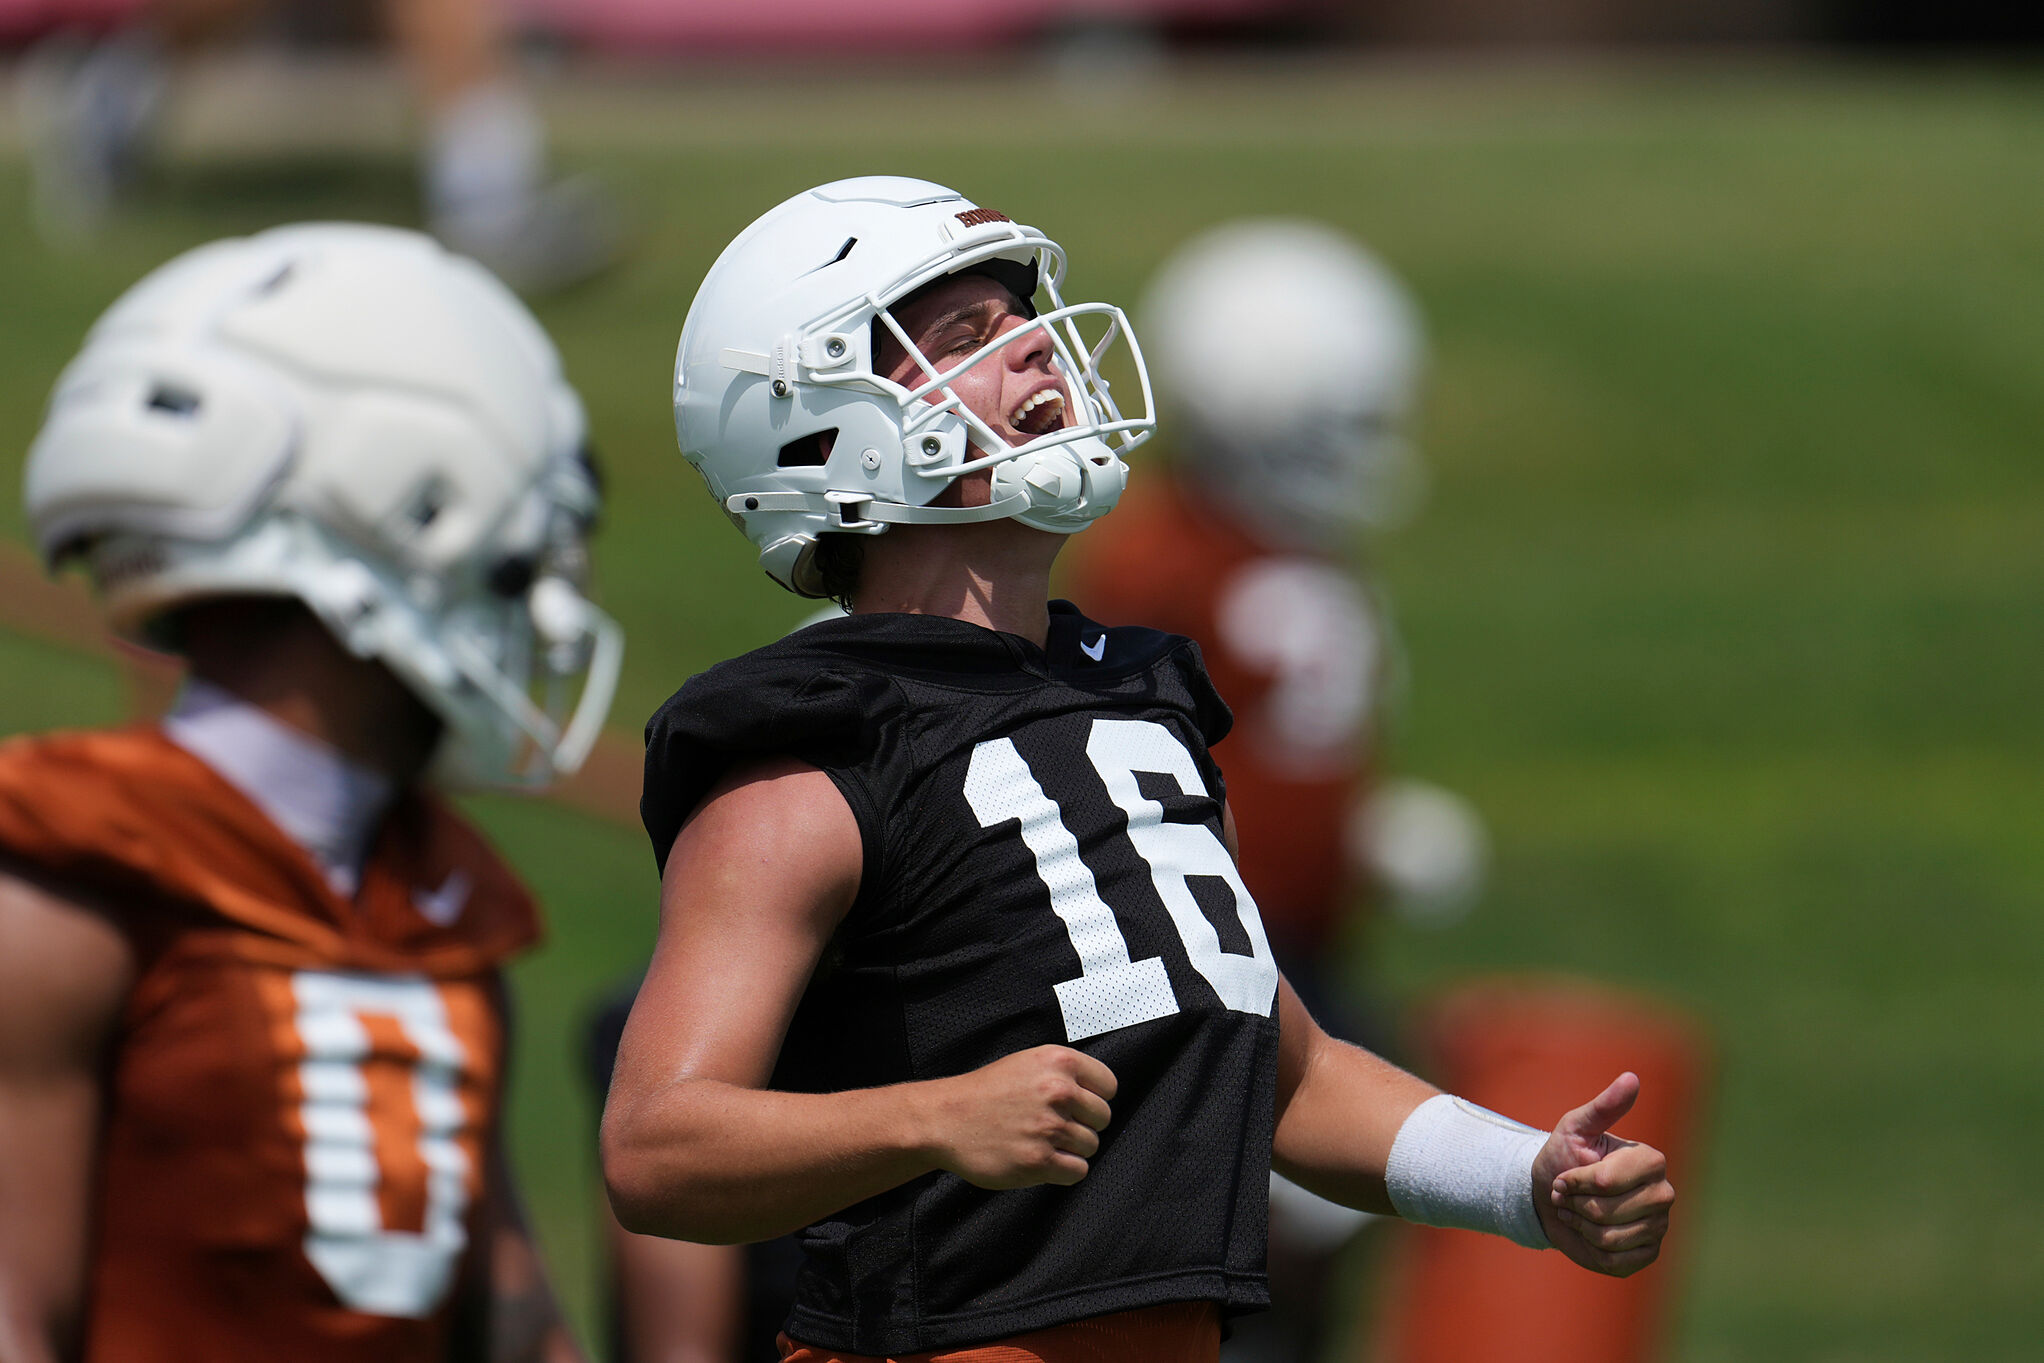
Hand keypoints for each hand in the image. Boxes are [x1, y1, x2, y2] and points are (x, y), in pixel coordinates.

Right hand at [919, 1045, 1116, 1189]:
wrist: (946, 1119)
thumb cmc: (986, 1092)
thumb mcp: (1027, 1063)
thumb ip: (1064, 1074)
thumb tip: (1098, 1095)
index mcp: (1058, 1062)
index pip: (1108, 1086)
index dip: (1094, 1097)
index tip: (1078, 1105)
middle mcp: (1058, 1091)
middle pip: (1102, 1118)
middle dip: (1083, 1124)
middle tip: (1055, 1125)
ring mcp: (1049, 1127)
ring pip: (1090, 1146)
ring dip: (1071, 1148)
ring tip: (1042, 1141)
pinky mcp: (1039, 1161)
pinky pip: (1077, 1171)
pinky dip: (1063, 1170)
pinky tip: (1042, 1159)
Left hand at [1532, 1072, 1674, 1276]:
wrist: (1551, 1197)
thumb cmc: (1564, 1157)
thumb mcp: (1576, 1128)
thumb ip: (1604, 1106)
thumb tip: (1632, 1077)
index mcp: (1651, 1160)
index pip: (1606, 1182)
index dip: (1575, 1182)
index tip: (1562, 1176)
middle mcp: (1664, 1193)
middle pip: (1607, 1212)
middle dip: (1574, 1204)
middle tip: (1566, 1195)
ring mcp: (1659, 1226)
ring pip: (1609, 1238)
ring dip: (1579, 1225)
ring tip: (1574, 1212)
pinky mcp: (1648, 1254)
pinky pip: (1615, 1261)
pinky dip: (1589, 1249)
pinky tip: (1587, 1234)